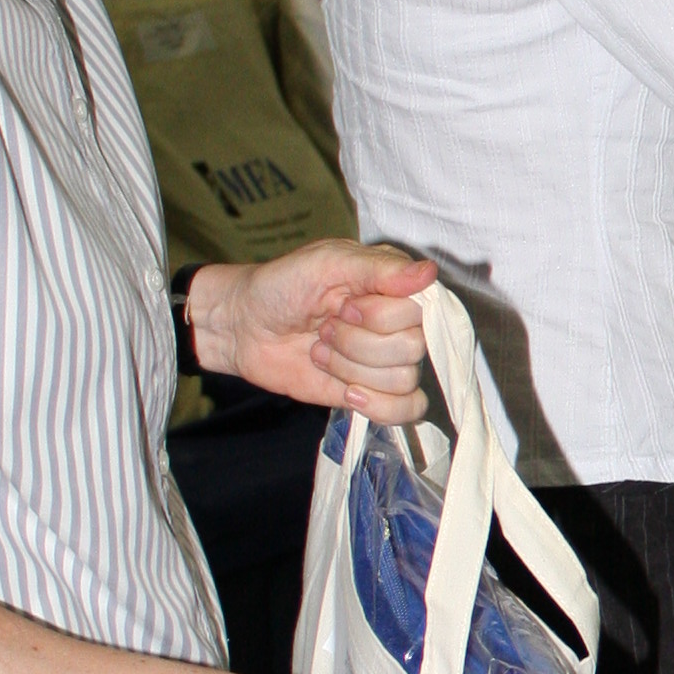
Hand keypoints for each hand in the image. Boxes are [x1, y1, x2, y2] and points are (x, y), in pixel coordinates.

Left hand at [190, 243, 435, 418]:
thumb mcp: (326, 263)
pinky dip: (379, 406)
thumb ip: (380, 268)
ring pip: (403, 380)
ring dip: (351, 369)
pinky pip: (407, 410)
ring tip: (321, 351)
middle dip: (358, 344)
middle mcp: (398, 324)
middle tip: (324, 328)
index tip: (343, 305)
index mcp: (395, 287)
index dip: (380, 317)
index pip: (420, 312)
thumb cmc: (281, 285)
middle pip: (412, 349)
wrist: (243, 327)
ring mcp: (387, 361)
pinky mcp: (373, 393)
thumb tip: (431, 272)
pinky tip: (348, 392)